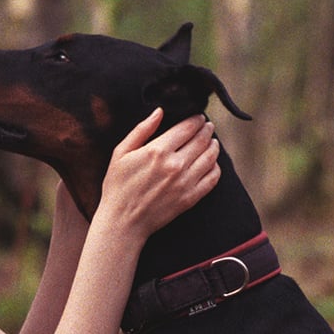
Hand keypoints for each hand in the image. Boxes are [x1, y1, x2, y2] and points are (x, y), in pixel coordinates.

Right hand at [94, 109, 220, 242]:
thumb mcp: (121, 153)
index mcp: (158, 150)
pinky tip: (212, 164)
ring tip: (212, 142)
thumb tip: (159, 111)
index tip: (199, 117)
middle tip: (208, 126)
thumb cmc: (118, 186)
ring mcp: (185, 182)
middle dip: (207, 129)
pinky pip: (212, 178)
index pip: (187, 127)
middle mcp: (175, 165)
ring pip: (210, 157)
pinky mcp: (190, 198)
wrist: (123, 222)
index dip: (196, 119)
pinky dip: (216, 168)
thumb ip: (141, 130)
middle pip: (201, 140)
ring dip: (214, 146)